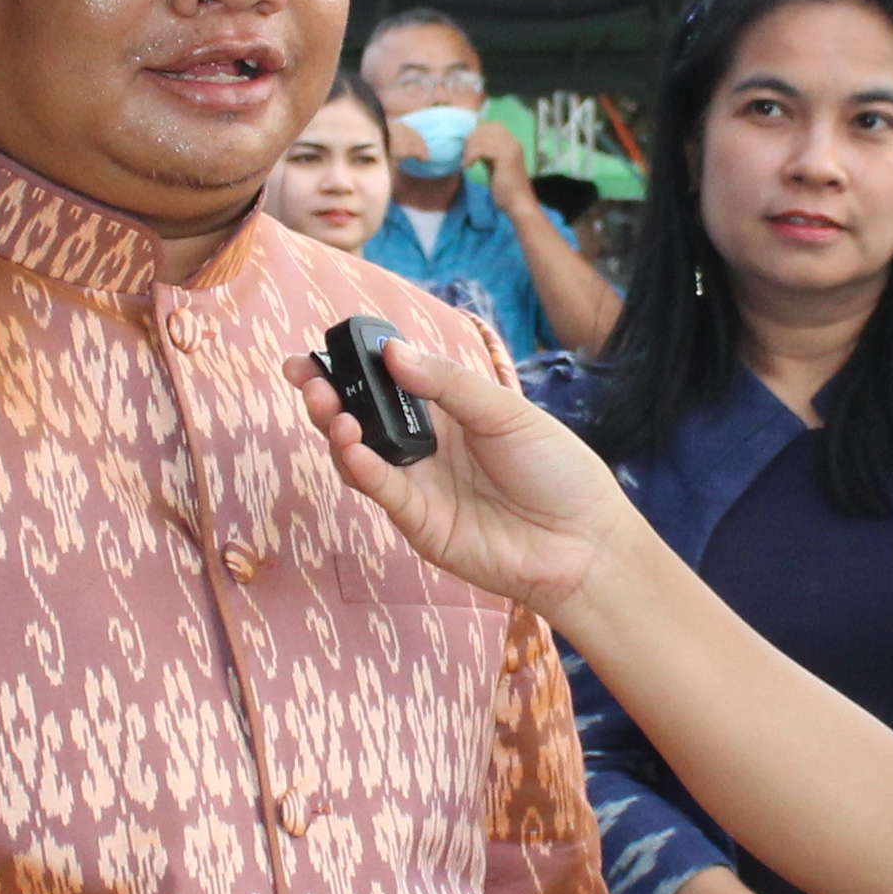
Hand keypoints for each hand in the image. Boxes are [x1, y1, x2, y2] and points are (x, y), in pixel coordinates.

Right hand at [287, 321, 643, 625]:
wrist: (583, 541)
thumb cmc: (556, 470)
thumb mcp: (506, 412)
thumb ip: (448, 383)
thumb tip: (392, 352)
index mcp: (449, 412)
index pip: (388, 382)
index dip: (352, 368)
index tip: (317, 352)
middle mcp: (427, 448)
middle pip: (362, 418)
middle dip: (328, 397)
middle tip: (309, 380)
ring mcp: (420, 486)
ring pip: (359, 455)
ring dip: (336, 430)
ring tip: (331, 410)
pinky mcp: (420, 523)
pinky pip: (382, 491)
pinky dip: (361, 468)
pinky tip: (352, 447)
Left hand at [468, 107, 540, 193]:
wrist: (517, 204)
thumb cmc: (505, 189)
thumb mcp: (494, 166)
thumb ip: (486, 153)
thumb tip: (471, 143)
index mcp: (512, 143)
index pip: (491, 126)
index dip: (477, 133)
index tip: (466, 147)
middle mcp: (513, 141)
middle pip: (486, 127)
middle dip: (471, 139)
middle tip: (464, 155)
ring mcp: (511, 147)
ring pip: (482, 136)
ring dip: (469, 148)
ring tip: (465, 162)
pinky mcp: (506, 156)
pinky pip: (482, 148)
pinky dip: (471, 155)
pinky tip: (467, 166)